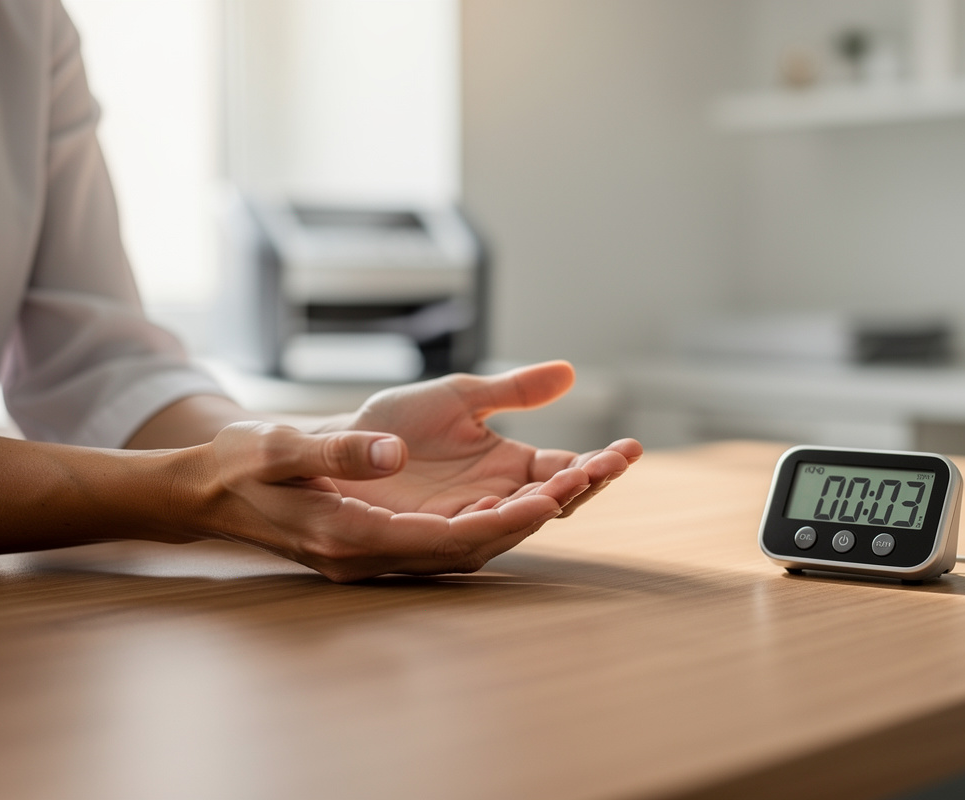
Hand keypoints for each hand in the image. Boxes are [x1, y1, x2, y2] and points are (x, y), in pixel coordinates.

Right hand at [196, 421, 596, 581]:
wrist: (218, 487)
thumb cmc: (242, 467)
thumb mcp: (278, 449)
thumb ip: (335, 453)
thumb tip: (392, 455)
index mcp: (351, 538)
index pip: (444, 542)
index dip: (501, 523)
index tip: (553, 498)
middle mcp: (377, 555)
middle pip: (475, 547)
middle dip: (537, 514)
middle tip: (597, 473)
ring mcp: (386, 549)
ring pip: (473, 541)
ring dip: (528, 512)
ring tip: (588, 473)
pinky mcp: (392, 534)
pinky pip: (458, 530)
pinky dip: (501, 510)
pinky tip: (533, 484)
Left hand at [321, 361, 642, 517]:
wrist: (334, 444)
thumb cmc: (394, 422)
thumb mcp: (462, 396)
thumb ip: (515, 390)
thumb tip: (569, 372)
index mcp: (510, 469)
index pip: (566, 471)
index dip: (599, 463)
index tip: (630, 446)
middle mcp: (494, 500)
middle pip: (553, 501)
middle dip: (587, 484)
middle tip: (613, 463)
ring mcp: (464, 520)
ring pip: (519, 522)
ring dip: (550, 503)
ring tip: (577, 480)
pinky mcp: (428, 534)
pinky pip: (472, 534)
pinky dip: (504, 521)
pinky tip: (528, 504)